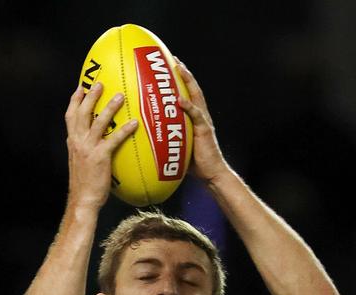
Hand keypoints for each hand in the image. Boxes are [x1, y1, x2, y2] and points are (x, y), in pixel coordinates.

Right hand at [64, 82, 137, 209]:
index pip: (70, 116)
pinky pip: (114, 140)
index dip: (75, 100)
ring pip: (98, 122)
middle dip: (90, 96)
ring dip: (109, 108)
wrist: (83, 199)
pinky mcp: (100, 157)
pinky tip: (134, 123)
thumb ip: (85, 148)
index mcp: (72, 142)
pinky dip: (124, 130)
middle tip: (100, 83)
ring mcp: (88, 149)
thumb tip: (95, 141)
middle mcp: (78, 142)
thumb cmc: (84, 184)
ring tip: (120, 96)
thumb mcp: (80, 162)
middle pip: (82, 113)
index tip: (80, 87)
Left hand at [175, 58, 229, 183]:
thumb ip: (165, 136)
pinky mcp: (204, 130)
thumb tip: (144, 136)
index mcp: (193, 117)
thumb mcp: (176, 145)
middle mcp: (200, 115)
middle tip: (173, 59)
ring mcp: (203, 121)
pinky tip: (180, 99)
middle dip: (184, 73)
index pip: (187, 93)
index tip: (169, 66)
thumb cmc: (192, 162)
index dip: (179, 79)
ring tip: (179, 69)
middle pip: (192, 88)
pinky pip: (196, 115)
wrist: (211, 173)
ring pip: (196, 96)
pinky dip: (188, 106)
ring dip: (187, 81)